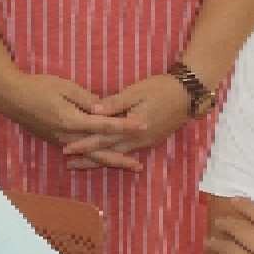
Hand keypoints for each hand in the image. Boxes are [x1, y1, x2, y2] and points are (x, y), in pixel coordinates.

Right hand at [0, 69, 134, 167]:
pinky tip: (103, 159)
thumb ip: (86, 99)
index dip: (125, 125)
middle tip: (139, 167)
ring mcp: (62, 141)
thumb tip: (104, 109)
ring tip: (126, 165)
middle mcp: (68, 137)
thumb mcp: (65, 87)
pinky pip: (80, 153)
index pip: (105, 125)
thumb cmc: (38, 87)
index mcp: (72, 121)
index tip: (143, 126)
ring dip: (109, 161)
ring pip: (90, 156)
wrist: (12, 98)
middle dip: (120, 159)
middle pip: (99, 151)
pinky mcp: (57, 140)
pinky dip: (94, 158)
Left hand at [62, 74, 193, 168]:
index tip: (66, 149)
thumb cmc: (160, 89)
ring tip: (83, 164)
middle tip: (69, 164)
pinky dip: (115, 155)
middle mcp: (137, 140)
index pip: (102, 138)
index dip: (83, 144)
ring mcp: (145, 142)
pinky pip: (128, 151)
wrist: (188, 95)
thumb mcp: (136, 92)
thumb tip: (92, 111)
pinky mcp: (150, 140)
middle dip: (88, 159)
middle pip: (108, 152)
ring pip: (118, 154)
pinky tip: (107, 156)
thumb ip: (114, 103)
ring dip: (100, 159)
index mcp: (131, 128)